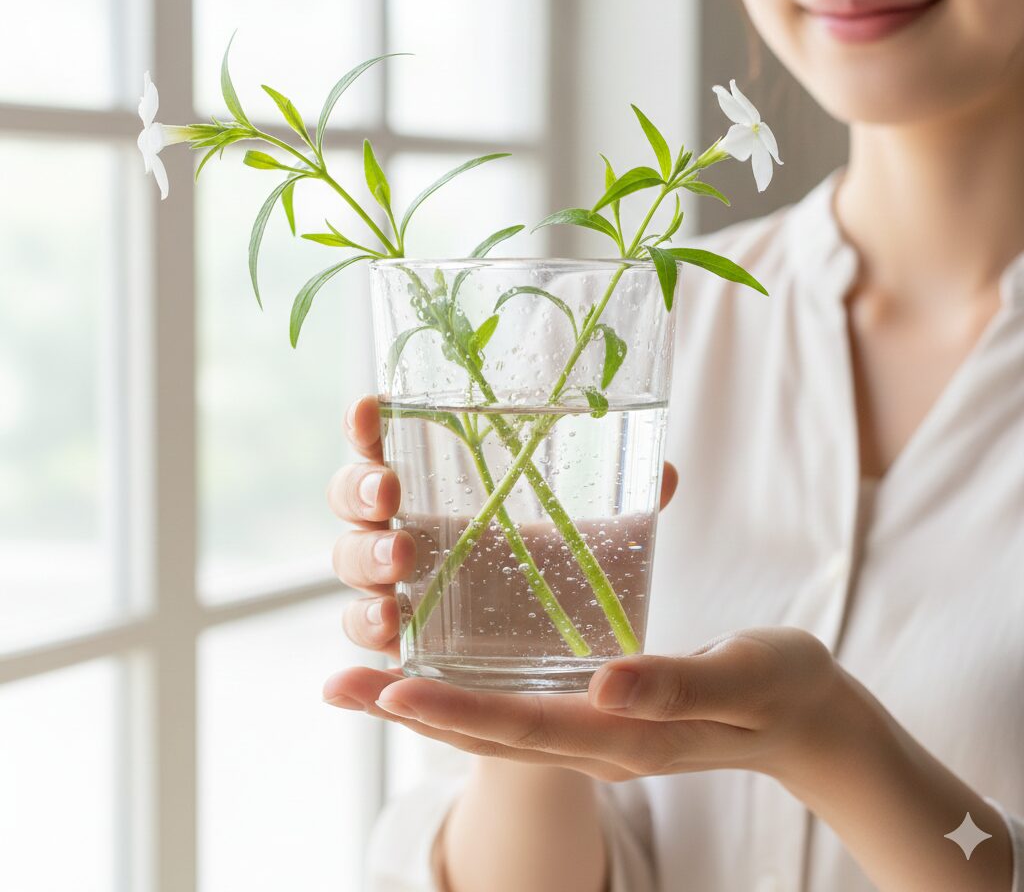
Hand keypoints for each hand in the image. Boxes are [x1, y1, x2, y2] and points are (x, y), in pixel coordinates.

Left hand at [324, 625, 849, 785]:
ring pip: (498, 725)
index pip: (523, 728)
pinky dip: (471, 697)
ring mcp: (598, 735)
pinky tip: (442, 673)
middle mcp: (599, 743)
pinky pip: (523, 712)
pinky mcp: (604, 716)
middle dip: (410, 712)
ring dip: (427, 707)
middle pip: (489, 733)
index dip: (452, 710)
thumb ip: (679, 682)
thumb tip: (603, 685)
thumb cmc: (784, 688)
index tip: (388, 688)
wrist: (810, 719)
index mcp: (627, 735)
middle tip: (340, 685)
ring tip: (364, 682)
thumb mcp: (745, 677)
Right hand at [326, 393, 678, 666]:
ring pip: (349, 564)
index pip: (386, 445)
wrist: (549, 662)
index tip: (370, 407)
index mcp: (435, 490)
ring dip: (362, 561)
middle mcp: (403, 530)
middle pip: (352, 500)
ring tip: (398, 565)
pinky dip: (364, 633)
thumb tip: (665, 473)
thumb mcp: (588, 544)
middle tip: (390, 495)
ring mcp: (395, 587)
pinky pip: (363, 635)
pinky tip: (390, 635)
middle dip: (360, 491)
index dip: (367, 426)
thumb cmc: (555, 580)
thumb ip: (621, 509)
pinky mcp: (401, 641)